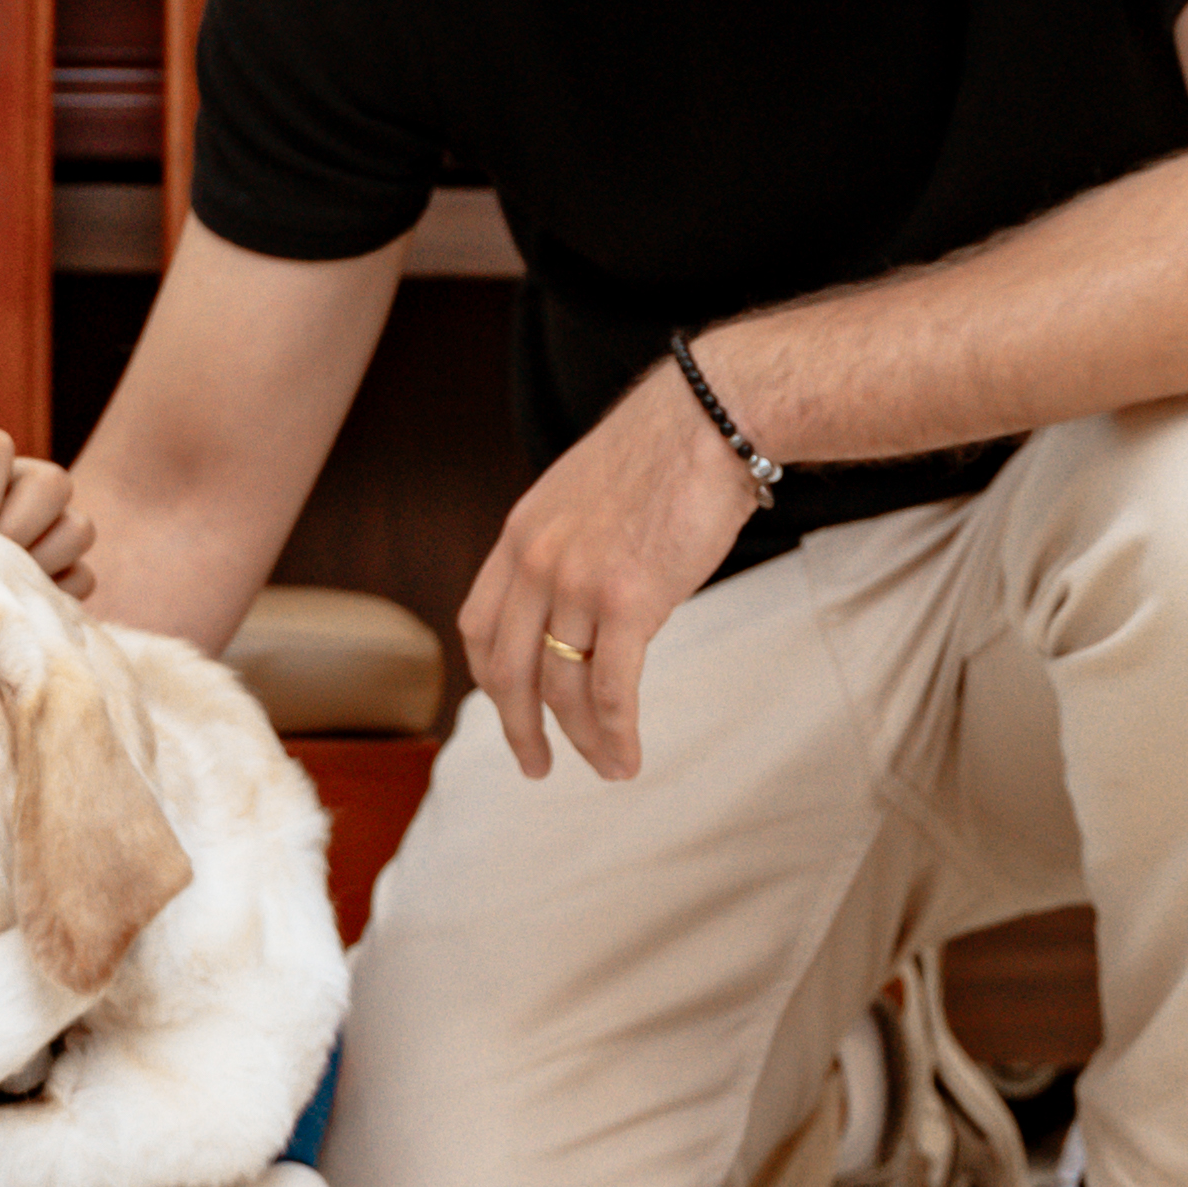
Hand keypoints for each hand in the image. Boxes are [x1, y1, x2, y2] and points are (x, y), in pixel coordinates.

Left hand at [453, 364, 765, 785]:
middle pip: (507, 670)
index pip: (479, 624)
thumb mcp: (585, 495)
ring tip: (606, 769)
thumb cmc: (663, 452)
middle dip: (518, 728)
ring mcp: (577, 582)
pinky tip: (629, 757)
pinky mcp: (630, 599)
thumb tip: (583, 602)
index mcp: (519, 535)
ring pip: (563, 687)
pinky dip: (617, 733)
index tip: (509, 706)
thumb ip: (569, 546)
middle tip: (535, 767)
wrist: (708, 417)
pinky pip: (611, 688)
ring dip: (581, 741)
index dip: (490, 677)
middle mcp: (535, 562)